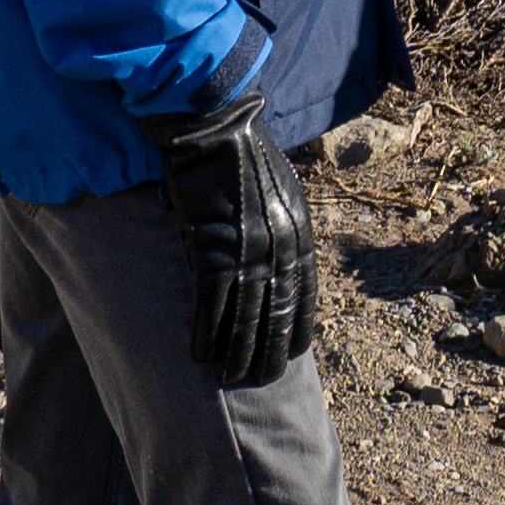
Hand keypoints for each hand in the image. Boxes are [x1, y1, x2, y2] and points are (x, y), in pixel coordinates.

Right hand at [165, 102, 317, 389]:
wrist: (216, 124)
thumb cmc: (244, 154)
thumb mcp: (281, 192)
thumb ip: (281, 230)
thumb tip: (274, 264)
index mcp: (301, 234)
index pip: (305, 297)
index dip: (297, 330)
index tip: (290, 356)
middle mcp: (281, 247)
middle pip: (277, 314)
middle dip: (267, 353)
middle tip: (257, 381)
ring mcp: (248, 249)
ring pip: (245, 317)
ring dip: (235, 352)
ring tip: (227, 378)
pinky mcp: (213, 246)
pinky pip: (210, 302)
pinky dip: (204, 331)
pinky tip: (198, 354)